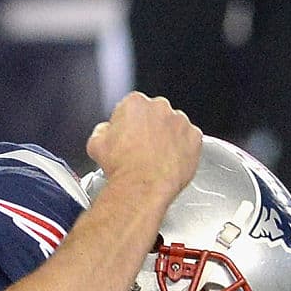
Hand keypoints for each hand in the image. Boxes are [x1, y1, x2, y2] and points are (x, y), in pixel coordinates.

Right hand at [86, 92, 202, 205]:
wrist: (141, 187)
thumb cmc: (122, 168)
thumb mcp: (96, 145)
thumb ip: (102, 130)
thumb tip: (106, 131)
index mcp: (135, 103)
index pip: (132, 107)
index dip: (128, 125)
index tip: (128, 137)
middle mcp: (159, 107)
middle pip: (155, 115)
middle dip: (150, 129)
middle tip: (143, 151)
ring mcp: (180, 122)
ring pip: (174, 127)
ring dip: (168, 139)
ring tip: (157, 160)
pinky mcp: (195, 137)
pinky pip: (190, 140)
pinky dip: (184, 150)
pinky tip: (171, 162)